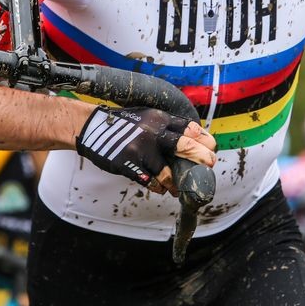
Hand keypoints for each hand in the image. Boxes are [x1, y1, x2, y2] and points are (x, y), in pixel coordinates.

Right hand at [75, 106, 213, 191]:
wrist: (92, 129)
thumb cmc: (124, 125)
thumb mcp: (147, 118)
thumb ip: (166, 127)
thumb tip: (193, 140)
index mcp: (159, 118)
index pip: (188, 128)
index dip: (203, 139)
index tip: (212, 146)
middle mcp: (152, 132)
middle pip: (185, 146)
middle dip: (201, 158)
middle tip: (210, 164)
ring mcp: (140, 149)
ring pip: (167, 173)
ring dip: (174, 183)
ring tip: (177, 188)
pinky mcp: (128, 164)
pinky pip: (150, 182)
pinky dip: (157, 187)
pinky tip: (160, 187)